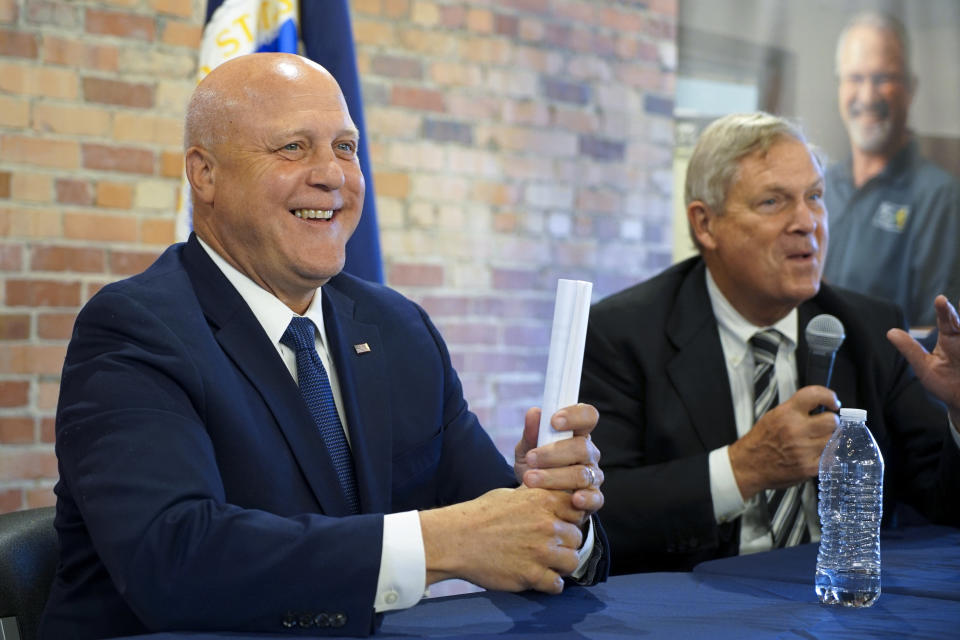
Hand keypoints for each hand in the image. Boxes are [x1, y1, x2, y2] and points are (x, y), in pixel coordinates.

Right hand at [419, 487, 582, 593]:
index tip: (559, 524)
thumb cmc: (479, 515)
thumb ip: (535, 495)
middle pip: (577, 537)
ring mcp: (541, 552)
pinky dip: (550, 584)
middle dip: (565, 543)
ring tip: (547, 563)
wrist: (455, 539)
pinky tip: (538, 577)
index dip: (569, 519)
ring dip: (561, 564)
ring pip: (572, 561)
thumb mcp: (511, 494)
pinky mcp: (532, 576)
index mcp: (543, 501)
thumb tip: (550, 492)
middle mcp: (547, 525)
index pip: (578, 510)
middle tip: (549, 546)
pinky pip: (557, 585)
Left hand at [513, 403, 602, 520]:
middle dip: (554, 453)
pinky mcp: (594, 499)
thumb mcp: (527, 449)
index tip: (554, 421)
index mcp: (578, 434)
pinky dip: (585, 498)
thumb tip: (534, 413)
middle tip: (531, 458)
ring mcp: (594, 477)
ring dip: (554, 477)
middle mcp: (589, 453)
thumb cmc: (535, 467)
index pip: (588, 416)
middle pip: (582, 447)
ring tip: (530, 480)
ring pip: (582, 474)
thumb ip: (531, 432)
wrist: (534, 500)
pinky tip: (573, 499)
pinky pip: (595, 498)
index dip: (575, 416)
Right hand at [729, 386, 839, 499]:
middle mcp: (796, 430)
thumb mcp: (773, 416)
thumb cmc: (760, 441)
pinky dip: (826, 455)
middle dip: (830, 422)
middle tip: (824, 426)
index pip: (814, 395)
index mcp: (786, 413)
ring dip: (829, 439)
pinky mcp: (809, 467)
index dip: (828, 396)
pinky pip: (830, 457)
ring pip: (834, 439)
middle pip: (832, 421)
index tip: (833, 402)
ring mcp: (804, 450)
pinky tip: (816, 454)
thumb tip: (821, 406)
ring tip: (817, 441)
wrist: (748, 466)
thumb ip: (796, 410)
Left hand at [888, 295, 959, 427]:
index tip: (940, 299)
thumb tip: (890, 332)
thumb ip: (910, 349)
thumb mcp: (924, 367)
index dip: (944, 310)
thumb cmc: (944, 383)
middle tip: (946, 302)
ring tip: (959, 325)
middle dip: (956, 315)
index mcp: (951, 339)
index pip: (947, 321)